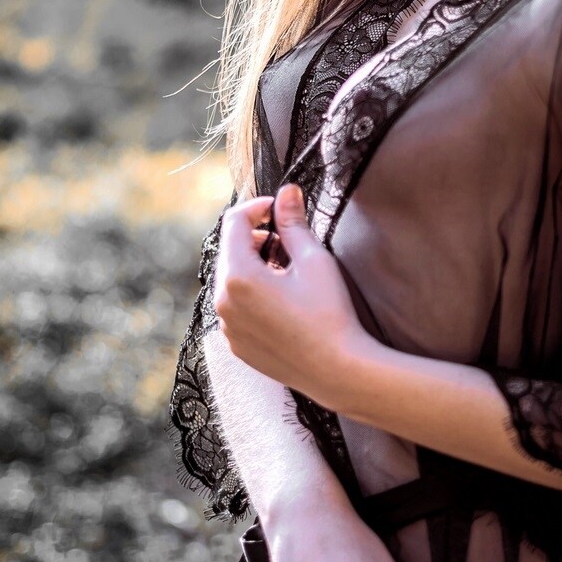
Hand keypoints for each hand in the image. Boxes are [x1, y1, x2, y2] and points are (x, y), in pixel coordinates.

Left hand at [213, 187, 367, 400]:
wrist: (337, 370)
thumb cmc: (328, 313)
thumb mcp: (313, 260)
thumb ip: (293, 223)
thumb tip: (287, 192)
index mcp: (239, 276)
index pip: (234, 223)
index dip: (256, 207)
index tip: (278, 207)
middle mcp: (223, 302)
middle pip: (229, 252)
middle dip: (253, 237)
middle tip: (284, 238)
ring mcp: (227, 327)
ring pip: (230, 281)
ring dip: (251, 266)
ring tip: (284, 269)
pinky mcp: (237, 345)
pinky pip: (234, 309)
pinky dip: (250, 295)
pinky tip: (281, 299)